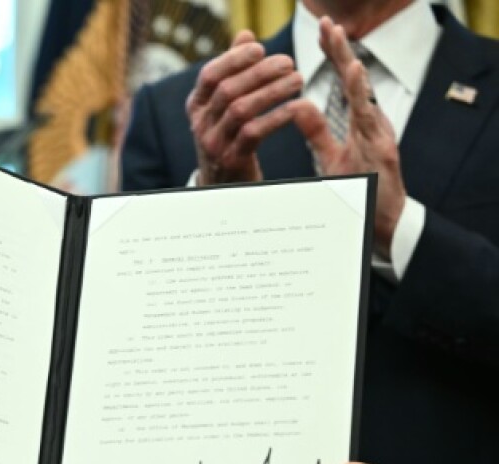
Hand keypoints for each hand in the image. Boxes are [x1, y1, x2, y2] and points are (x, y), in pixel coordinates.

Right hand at [187, 29, 303, 184]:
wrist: (223, 184)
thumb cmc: (228, 136)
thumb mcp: (223, 105)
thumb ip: (233, 70)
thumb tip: (246, 35)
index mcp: (196, 106)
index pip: (210, 75)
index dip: (234, 59)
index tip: (260, 48)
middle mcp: (200, 124)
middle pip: (227, 90)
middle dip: (260, 73)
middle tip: (288, 62)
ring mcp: (213, 143)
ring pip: (241, 110)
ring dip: (272, 92)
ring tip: (298, 79)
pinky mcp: (231, 160)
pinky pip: (254, 134)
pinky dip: (276, 117)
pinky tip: (295, 107)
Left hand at [290, 17, 406, 256]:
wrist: (382, 222)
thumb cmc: (359, 188)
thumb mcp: (331, 157)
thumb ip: (317, 132)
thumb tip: (298, 106)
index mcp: (359, 121)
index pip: (344, 81)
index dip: (334, 55)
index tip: (322, 30)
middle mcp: (371, 122)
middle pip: (355, 80)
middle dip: (341, 51)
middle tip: (328, 23)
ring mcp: (379, 135)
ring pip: (364, 95)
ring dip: (351, 67)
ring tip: (340, 41)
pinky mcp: (383, 150)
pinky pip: (370, 121)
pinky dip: (363, 97)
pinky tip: (355, 76)